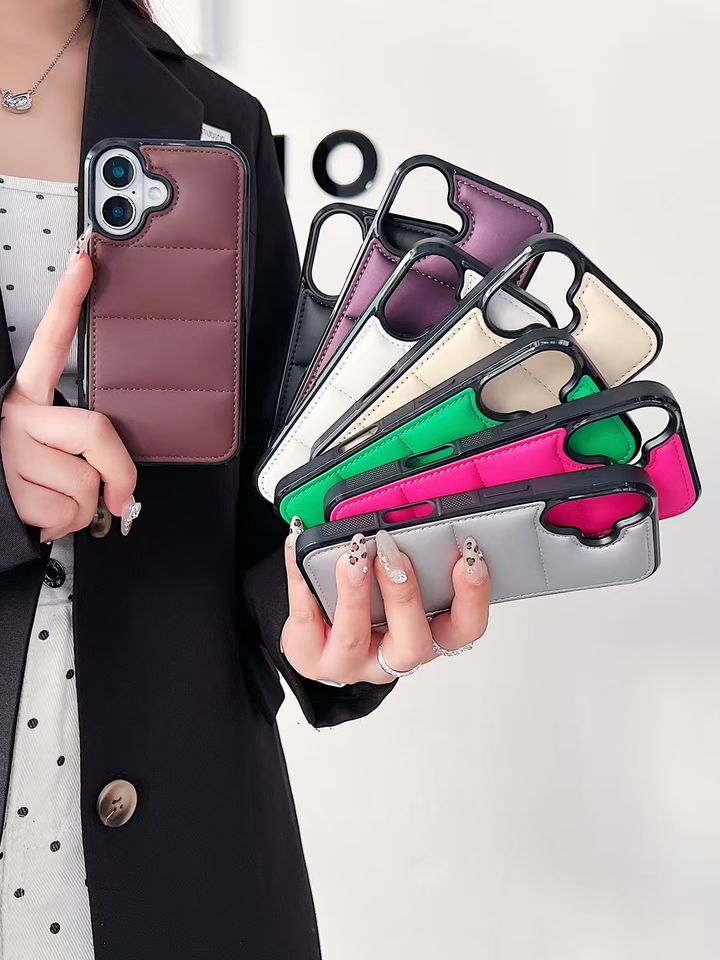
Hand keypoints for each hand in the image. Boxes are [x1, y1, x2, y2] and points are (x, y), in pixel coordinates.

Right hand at [0, 239, 137, 542]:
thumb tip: (123, 497)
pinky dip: (68, 523)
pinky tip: (45, 513)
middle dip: (118, 470)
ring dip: (86, 504)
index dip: (67, 303)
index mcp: (28, 396)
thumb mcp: (65, 452)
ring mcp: (11, 450)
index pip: (49, 343)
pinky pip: (69, 510)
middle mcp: (14, 415)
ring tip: (56, 497)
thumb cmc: (33, 479)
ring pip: (86, 482)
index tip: (83, 264)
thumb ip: (99, 454)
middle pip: (95, 431)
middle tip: (117, 493)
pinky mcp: (10, 487)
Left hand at [281, 521, 490, 684]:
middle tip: (395, 554)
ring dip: (355, 593)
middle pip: (413, 643)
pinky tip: (299, 544)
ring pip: (356, 639)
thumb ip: (418, 553)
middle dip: (406, 594)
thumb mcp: (400, 583)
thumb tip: (419, 503)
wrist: (317, 638)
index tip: (468, 558)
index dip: (472, 597)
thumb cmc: (367, 607)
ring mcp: (350, 662)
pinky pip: (305, 615)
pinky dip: (301, 575)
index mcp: (427, 636)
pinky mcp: (310, 655)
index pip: (464, 628)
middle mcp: (392, 655)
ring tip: (351, 557)